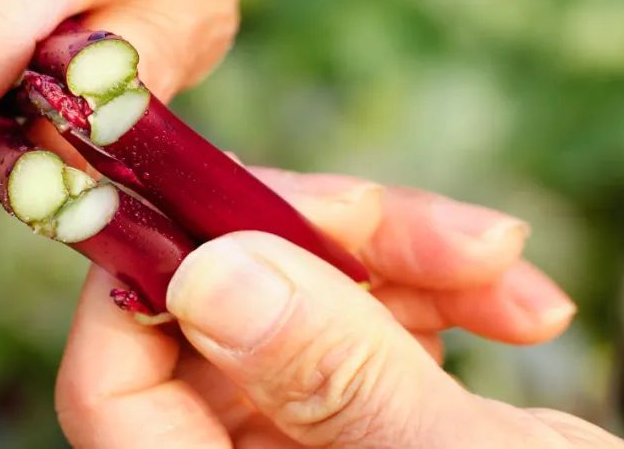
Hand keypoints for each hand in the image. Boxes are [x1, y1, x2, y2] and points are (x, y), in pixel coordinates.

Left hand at [56, 171, 622, 447]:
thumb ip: (330, 376)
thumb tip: (204, 271)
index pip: (109, 389)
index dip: (145, 281)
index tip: (219, 199)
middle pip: (208, 324)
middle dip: (313, 247)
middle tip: (399, 212)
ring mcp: (300, 446)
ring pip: (294, 308)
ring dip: (398, 263)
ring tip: (500, 262)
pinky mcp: (361, 424)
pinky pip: (359, 331)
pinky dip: (431, 298)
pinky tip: (514, 302)